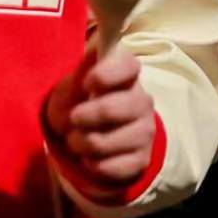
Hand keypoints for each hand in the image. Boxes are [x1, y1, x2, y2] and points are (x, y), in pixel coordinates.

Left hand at [44, 44, 156, 198]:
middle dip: (83, 116)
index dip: (106, 74)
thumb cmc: (80, 104)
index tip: (88, 83)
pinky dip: (91, 165)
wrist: (87, 141)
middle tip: (73, 119)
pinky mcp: (141, 160)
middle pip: (113, 108)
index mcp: (127, 76)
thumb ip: (82, 72)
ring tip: (76, 140)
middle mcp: (142, 102)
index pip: (129, 66)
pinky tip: (90, 157)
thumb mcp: (73, 87)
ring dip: (81, 144)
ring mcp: (144, 132)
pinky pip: (110, 167)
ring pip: (106, 142)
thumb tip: (94, 50)